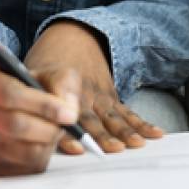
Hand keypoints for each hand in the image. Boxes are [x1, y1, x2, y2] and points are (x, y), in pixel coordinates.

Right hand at [0, 67, 80, 175]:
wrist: (22, 106)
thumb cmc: (36, 88)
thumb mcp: (52, 74)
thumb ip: (63, 84)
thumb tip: (69, 108)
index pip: (9, 94)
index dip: (44, 105)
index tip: (69, 114)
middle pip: (15, 125)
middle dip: (49, 128)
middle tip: (66, 125)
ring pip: (22, 150)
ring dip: (47, 143)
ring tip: (53, 131)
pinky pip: (23, 167)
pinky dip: (42, 157)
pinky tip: (42, 143)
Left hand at [25, 21, 163, 153]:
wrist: (72, 38)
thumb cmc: (47, 64)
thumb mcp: (32, 73)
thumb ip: (33, 97)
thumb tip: (35, 122)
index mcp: (61, 87)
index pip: (64, 110)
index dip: (70, 130)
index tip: (77, 146)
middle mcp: (83, 92)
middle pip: (93, 118)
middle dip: (103, 135)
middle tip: (113, 149)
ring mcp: (100, 96)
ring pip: (113, 117)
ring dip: (125, 131)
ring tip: (136, 144)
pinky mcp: (111, 98)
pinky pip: (127, 112)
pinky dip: (141, 124)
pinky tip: (155, 134)